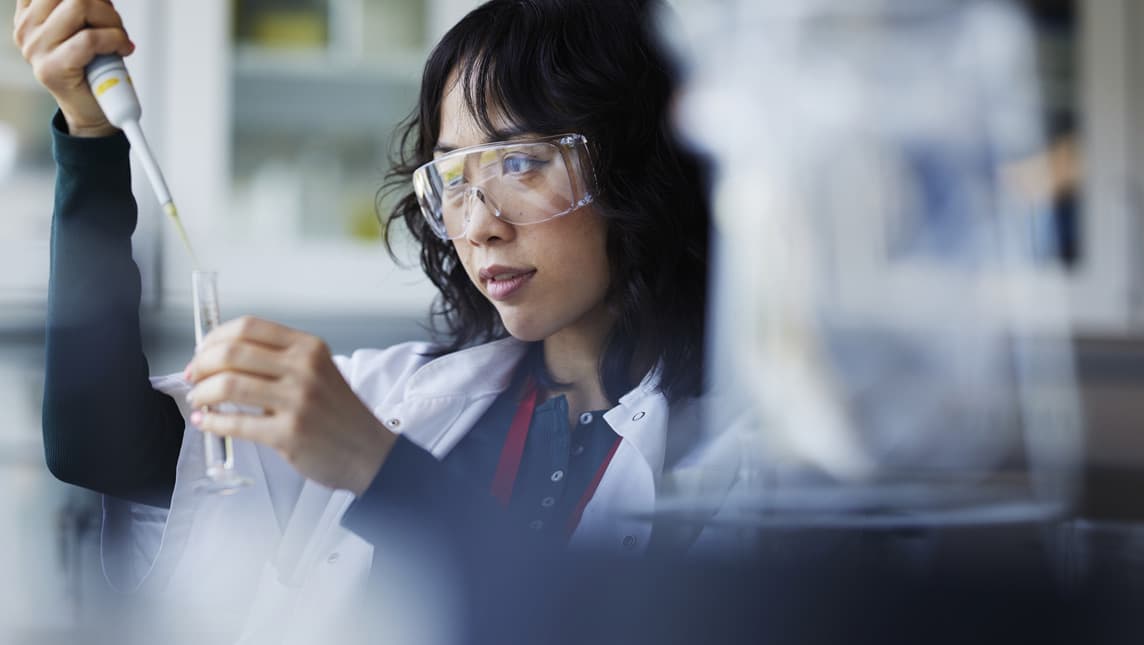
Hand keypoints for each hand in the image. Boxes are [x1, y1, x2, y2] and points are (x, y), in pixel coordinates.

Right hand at [12, 0, 134, 136]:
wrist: (92, 112)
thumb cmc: (92, 69)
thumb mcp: (85, 27)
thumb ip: (85, 7)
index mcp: (29, 15)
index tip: (102, 5)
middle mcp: (27, 28)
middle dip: (103, 6)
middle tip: (114, 25)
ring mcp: (35, 48)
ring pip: (80, 7)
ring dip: (112, 22)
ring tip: (118, 39)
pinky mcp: (52, 68)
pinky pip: (90, 38)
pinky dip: (115, 40)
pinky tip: (122, 50)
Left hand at [186, 316, 396, 495]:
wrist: (369, 452)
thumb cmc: (340, 414)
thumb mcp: (319, 371)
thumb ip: (280, 361)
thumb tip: (223, 358)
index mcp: (309, 348)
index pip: (248, 327)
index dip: (215, 337)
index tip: (202, 351)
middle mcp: (304, 369)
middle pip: (232, 352)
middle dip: (201, 364)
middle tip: (193, 377)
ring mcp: (297, 401)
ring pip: (228, 385)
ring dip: (202, 393)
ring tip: (199, 400)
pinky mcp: (288, 433)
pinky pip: (235, 423)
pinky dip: (212, 422)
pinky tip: (207, 422)